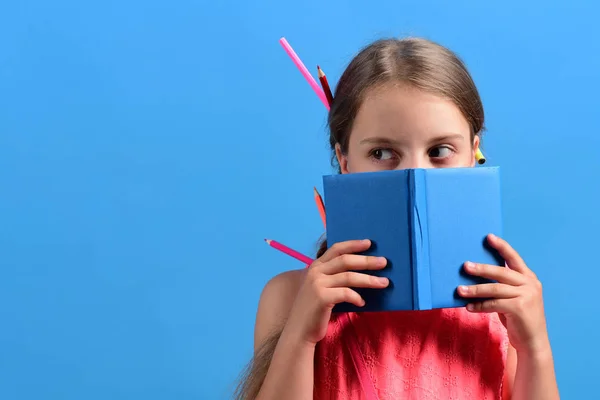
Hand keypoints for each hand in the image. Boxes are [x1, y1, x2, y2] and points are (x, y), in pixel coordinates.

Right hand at [283, 239, 388, 345]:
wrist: (299, 330)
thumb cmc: (315, 310)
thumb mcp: (322, 288)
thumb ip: (335, 278)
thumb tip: (363, 272)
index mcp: (316, 266)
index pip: (336, 249)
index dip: (353, 244)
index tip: (369, 243)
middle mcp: (315, 272)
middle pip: (346, 261)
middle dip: (367, 261)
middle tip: (384, 262)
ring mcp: (317, 284)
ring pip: (349, 277)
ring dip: (369, 279)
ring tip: (384, 282)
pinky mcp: (321, 297)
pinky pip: (346, 293)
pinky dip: (357, 297)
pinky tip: (363, 303)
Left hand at [457, 234, 549, 354]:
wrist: (533, 342)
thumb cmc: (518, 318)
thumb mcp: (513, 297)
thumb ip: (502, 285)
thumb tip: (475, 273)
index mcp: (529, 278)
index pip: (514, 258)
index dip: (501, 246)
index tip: (488, 236)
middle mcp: (530, 284)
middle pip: (501, 272)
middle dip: (481, 269)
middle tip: (465, 266)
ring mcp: (527, 296)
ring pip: (495, 289)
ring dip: (474, 289)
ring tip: (459, 290)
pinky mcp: (520, 309)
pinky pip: (494, 304)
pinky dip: (479, 305)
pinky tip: (468, 307)